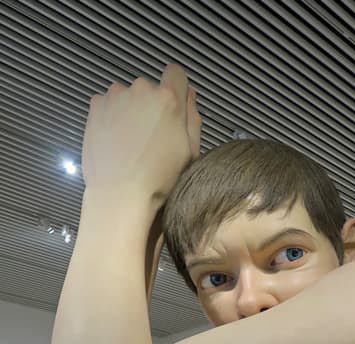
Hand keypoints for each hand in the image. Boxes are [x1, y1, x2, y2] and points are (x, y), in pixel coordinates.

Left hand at [81, 63, 201, 207]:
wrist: (120, 193)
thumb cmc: (160, 178)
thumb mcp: (190, 151)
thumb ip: (192, 117)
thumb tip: (189, 95)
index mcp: (169, 99)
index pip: (176, 74)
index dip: (176, 89)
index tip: (172, 108)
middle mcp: (142, 89)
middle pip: (150, 88)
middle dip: (151, 106)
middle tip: (149, 137)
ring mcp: (116, 96)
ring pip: (127, 96)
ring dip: (129, 110)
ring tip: (129, 141)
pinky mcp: (96, 106)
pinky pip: (107, 104)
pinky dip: (110, 116)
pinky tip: (113, 140)